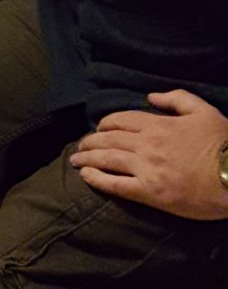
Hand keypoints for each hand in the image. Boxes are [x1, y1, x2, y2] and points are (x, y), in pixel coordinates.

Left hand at [70, 89, 227, 218]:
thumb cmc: (224, 144)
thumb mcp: (204, 111)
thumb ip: (177, 99)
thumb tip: (151, 96)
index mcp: (159, 124)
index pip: (122, 119)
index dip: (106, 123)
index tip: (99, 128)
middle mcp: (147, 145)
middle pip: (109, 138)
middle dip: (90, 141)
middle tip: (80, 146)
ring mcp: (146, 169)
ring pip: (107, 159)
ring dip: (87, 158)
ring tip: (75, 160)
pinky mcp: (149, 192)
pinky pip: (115, 184)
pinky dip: (96, 179)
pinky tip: (85, 176)